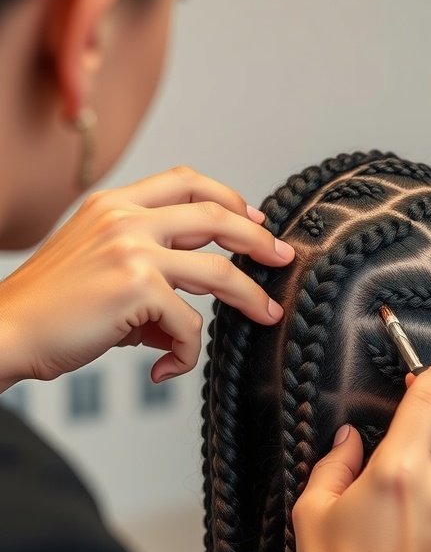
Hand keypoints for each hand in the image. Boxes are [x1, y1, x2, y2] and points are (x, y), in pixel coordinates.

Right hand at [0, 166, 292, 390]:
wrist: (8, 331)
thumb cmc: (48, 311)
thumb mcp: (99, 275)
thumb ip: (148, 282)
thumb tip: (186, 322)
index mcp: (114, 205)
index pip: (184, 181)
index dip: (226, 197)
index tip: (252, 217)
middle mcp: (125, 218)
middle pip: (214, 214)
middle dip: (258, 237)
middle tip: (282, 256)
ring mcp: (133, 249)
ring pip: (218, 270)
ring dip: (250, 295)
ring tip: (267, 314)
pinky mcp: (138, 287)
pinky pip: (189, 325)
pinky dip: (187, 353)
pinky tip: (166, 369)